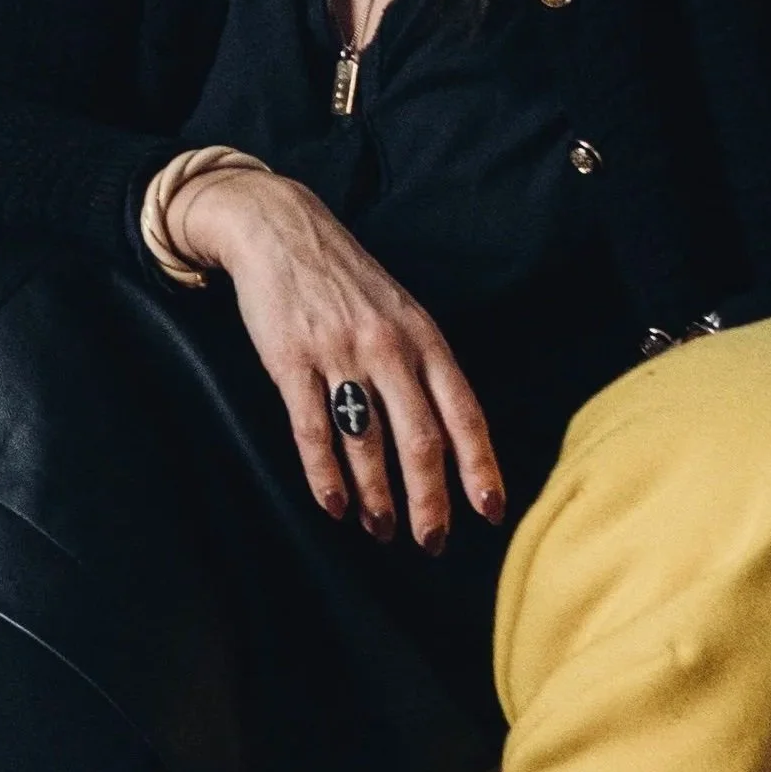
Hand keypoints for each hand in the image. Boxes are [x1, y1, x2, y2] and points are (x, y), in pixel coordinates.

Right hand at [170, 168, 506, 549]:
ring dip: (377, 496)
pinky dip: (324, 475)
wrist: (279, 229)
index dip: (479, 466)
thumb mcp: (400, 312)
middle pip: (420, 438)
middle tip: (432, 542)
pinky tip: (334, 504)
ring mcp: (339, 354)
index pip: (463, 412)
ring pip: (366, 441)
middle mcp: (388, 348)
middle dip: (430, 499)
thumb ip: (422, 367)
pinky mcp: (291, 360)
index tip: (490, 510)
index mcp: (423, 337)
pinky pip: (312, 429)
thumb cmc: (345, 280)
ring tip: (381, 529)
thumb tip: (445, 439)